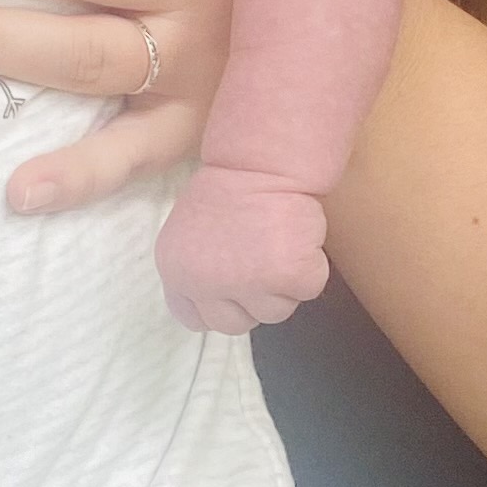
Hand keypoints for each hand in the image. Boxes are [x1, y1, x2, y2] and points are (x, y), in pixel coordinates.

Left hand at [154, 167, 329, 333]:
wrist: (262, 161)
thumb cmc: (230, 188)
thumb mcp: (191, 234)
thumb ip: (198, 270)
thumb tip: (219, 299)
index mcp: (177, 272)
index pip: (193, 318)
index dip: (217, 306)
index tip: (231, 291)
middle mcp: (207, 284)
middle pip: (235, 325)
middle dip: (252, 300)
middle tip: (262, 263)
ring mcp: (248, 283)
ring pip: (275, 312)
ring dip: (283, 285)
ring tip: (279, 243)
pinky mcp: (288, 275)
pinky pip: (306, 290)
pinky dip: (310, 268)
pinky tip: (298, 238)